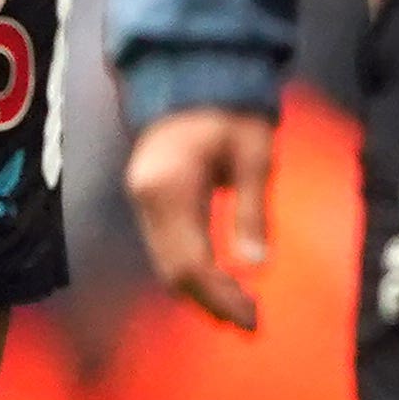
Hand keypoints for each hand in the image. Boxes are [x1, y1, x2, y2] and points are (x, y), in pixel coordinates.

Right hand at [131, 107, 281, 332]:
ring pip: (165, 263)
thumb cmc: (231, 110)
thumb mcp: (255, 155)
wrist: (193, 76)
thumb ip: (252, 210)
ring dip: (200, 291)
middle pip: (172, 271)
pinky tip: (219, 281)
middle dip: (209, 301)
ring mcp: (142, 200)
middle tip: (250, 323)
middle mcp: (145, 200)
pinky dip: (191, 270)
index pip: (191, 263)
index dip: (219, 296)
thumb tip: (256, 266)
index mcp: (169, 189)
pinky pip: (166, 247)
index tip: (252, 317)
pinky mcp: (148, 200)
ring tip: (240, 311)